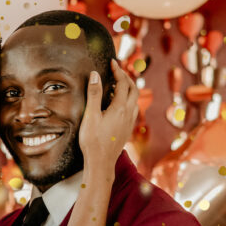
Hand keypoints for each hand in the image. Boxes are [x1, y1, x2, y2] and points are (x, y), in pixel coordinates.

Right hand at [79, 60, 137, 174]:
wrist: (101, 163)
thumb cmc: (93, 141)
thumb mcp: (90, 115)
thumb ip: (94, 94)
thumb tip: (96, 74)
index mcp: (120, 108)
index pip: (123, 83)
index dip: (118, 70)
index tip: (112, 62)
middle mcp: (128, 114)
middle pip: (134, 89)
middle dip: (126, 77)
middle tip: (116, 71)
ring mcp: (130, 122)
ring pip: (135, 100)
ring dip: (129, 89)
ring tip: (116, 85)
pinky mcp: (128, 129)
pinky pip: (133, 109)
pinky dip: (128, 100)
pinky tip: (118, 105)